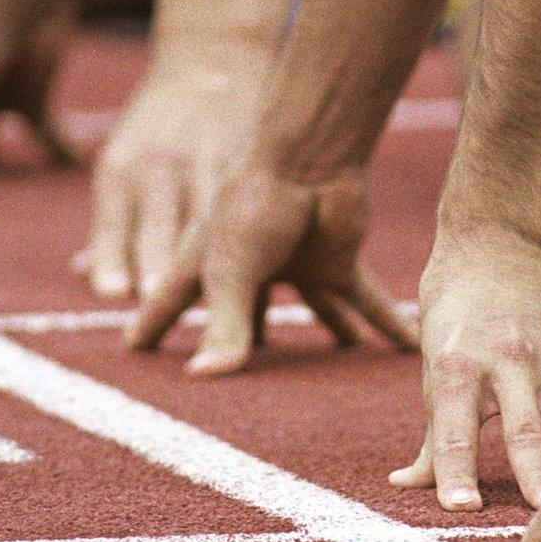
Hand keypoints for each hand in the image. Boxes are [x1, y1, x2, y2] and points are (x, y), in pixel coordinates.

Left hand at [75, 69, 260, 299]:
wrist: (217, 59)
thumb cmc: (159, 128)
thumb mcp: (123, 159)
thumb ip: (111, 224)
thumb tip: (84, 275)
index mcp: (124, 167)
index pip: (115, 218)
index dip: (112, 255)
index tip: (115, 293)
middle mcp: (163, 164)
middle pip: (162, 223)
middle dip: (160, 262)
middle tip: (157, 302)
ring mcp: (210, 162)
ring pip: (215, 225)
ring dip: (218, 271)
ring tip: (223, 316)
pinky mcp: (253, 161)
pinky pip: (258, 215)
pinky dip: (262, 260)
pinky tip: (265, 297)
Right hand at [126, 163, 417, 373]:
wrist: (312, 156)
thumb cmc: (256, 202)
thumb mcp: (232, 270)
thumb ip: (225, 325)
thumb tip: (203, 378)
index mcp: (206, 265)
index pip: (167, 303)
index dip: (149, 325)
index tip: (132, 349)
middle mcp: (248, 270)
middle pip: (238, 320)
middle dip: (233, 346)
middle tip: (227, 382)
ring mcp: (295, 269)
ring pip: (311, 316)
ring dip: (322, 342)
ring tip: (326, 384)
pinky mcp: (335, 264)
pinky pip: (365, 304)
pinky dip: (386, 326)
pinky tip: (408, 347)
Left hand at [392, 230, 540, 510]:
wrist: (504, 237)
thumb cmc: (455, 305)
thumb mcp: (433, 361)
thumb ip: (432, 431)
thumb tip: (406, 485)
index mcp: (456, 367)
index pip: (452, 430)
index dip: (454, 471)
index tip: (460, 509)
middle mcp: (505, 364)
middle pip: (522, 431)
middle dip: (532, 476)